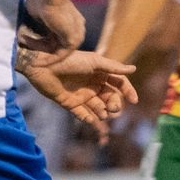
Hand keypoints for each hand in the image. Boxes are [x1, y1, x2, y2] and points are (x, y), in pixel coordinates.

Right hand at [20, 0, 85, 54]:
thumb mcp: (39, 15)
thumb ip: (40, 25)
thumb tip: (29, 32)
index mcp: (70, 21)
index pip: (56, 37)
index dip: (41, 42)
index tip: (27, 44)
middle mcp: (76, 29)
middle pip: (56, 45)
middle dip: (40, 50)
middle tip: (26, 51)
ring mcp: (76, 35)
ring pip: (57, 51)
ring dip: (42, 56)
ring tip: (30, 60)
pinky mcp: (73, 41)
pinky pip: (60, 55)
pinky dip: (48, 60)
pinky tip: (36, 63)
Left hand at [20, 48, 136, 133]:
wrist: (44, 65)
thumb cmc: (70, 60)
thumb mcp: (94, 62)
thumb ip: (113, 67)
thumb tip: (133, 69)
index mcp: (100, 73)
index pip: (119, 84)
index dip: (127, 91)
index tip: (134, 100)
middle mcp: (92, 85)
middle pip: (110, 98)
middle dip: (115, 104)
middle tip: (113, 107)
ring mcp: (82, 95)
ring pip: (98, 108)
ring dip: (103, 113)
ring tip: (103, 113)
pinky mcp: (70, 103)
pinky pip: (82, 115)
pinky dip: (88, 118)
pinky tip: (91, 119)